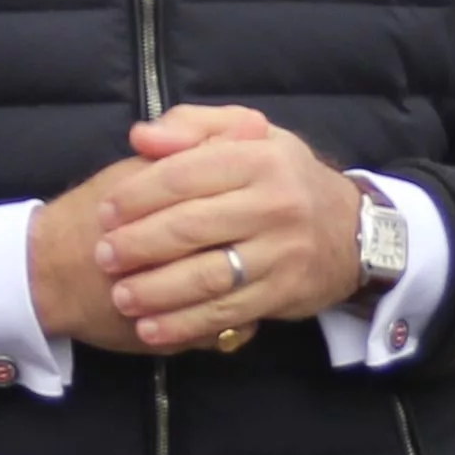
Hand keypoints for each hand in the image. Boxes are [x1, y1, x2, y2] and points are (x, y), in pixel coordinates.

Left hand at [26, 103, 366, 356]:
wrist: (351, 231)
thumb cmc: (283, 178)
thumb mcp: (249, 135)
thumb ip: (193, 126)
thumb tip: (142, 137)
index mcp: (259, 158)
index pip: (185, 174)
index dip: (138, 195)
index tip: (105, 212)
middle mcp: (275, 204)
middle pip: (191, 227)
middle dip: (139, 245)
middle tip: (103, 257)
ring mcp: (282, 252)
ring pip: (208, 275)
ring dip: (157, 290)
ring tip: (121, 296)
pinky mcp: (284, 292)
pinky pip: (226, 312)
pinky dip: (185, 323)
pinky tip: (151, 327)